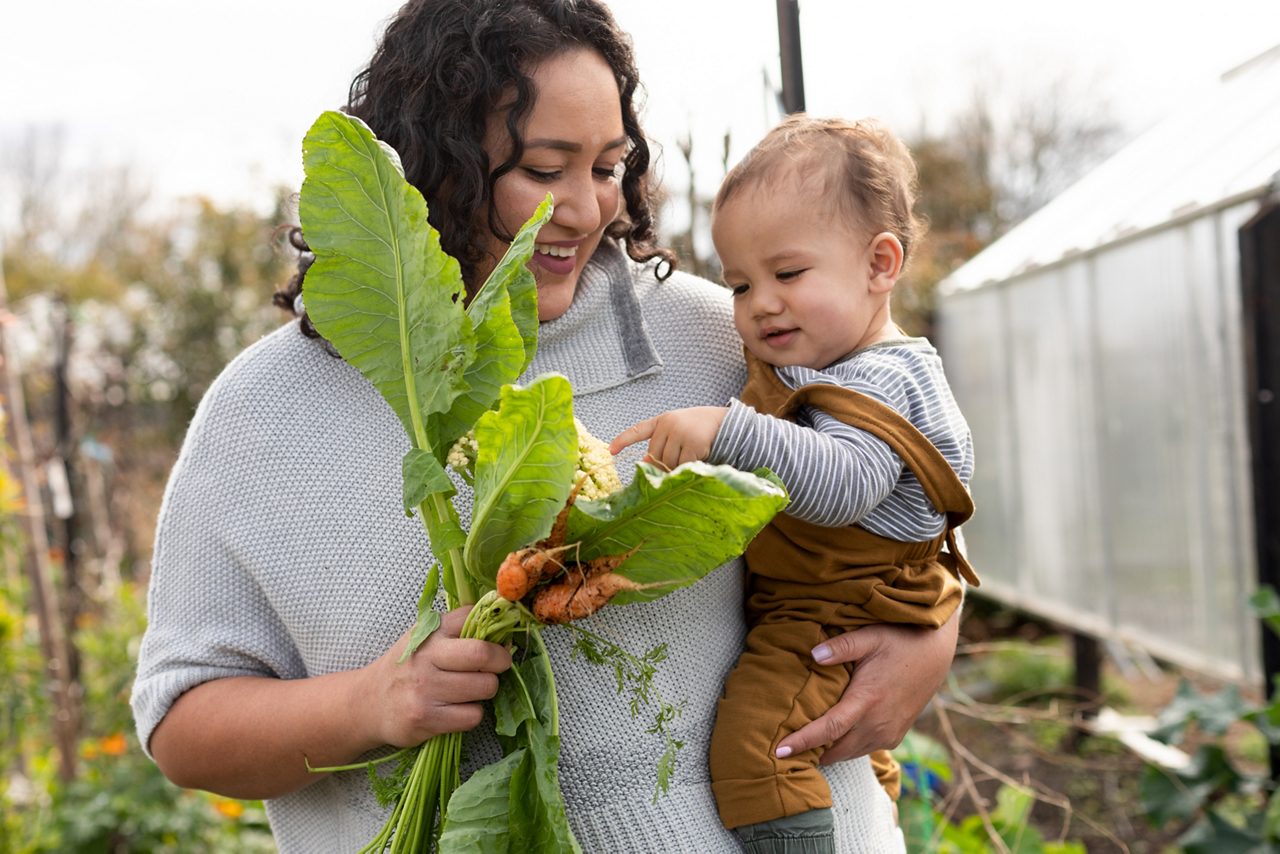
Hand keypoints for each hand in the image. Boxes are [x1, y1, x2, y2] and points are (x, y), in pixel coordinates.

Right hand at [360, 606, 511, 748]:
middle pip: (483, 654)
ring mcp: (425, 689)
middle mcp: (426, 657)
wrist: (368, 704)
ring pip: (484, 688)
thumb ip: (459, 627)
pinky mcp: (426, 719)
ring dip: (485, 691)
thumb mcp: (425, 637)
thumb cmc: (407, 668)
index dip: (494, 631)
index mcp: (430, 632)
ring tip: (471, 690)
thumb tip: (504, 625)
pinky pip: (472, 716)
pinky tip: (457, 710)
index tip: (498, 642)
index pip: (472, 617)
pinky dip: (472, 714)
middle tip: (496, 667)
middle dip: (500, 662)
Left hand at [609, 406, 727, 470]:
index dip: (623, 440)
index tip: (611, 451)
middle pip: (655, 455)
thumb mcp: (678, 430)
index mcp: (662, 420)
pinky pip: (682, 465)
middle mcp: (669, 424)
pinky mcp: (693, 443)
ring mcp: (681, 433)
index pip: (638, 430)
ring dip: (676, 467)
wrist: (725, 422)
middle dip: (663, 464)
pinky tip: (698, 457)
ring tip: (690, 456)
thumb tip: (646, 464)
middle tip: (677, 461)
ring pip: (668, 462)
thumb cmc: (698, 429)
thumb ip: (662, 443)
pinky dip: (688, 467)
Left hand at [776, 610, 958, 763]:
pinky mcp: (894, 736)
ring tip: (800, 747)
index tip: (778, 750)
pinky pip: (862, 749)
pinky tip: (829, 739)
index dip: (802, 742)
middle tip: (781, 752)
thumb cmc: (899, 641)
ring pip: (849, 753)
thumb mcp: (870, 636)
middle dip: (809, 753)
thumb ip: (840, 647)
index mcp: (868, 700)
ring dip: (826, 752)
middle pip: (835, 750)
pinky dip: (844, 748)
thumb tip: (811, 655)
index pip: (828, 729)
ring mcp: (888, 733)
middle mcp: (878, 724)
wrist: (935, 655)